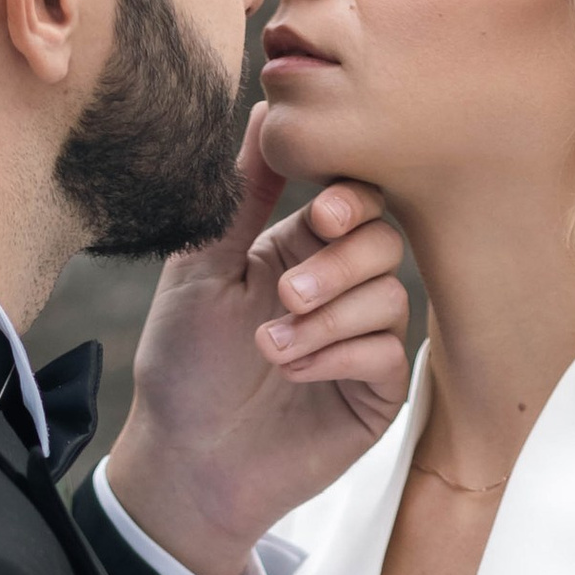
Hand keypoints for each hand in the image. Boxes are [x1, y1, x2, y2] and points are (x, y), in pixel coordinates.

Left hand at [100, 112, 411, 574]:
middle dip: (338, 264)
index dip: (350, 199)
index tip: (321, 214)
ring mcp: (361, 343)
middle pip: (384, 243)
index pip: (352, 201)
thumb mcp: (201, 270)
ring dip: (328, 318)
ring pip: (390, 298)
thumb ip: (240, 197)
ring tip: (271, 349)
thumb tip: (266, 114)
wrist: (183, 461)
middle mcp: (337, 291)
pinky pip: (391, 353)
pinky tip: (296, 374)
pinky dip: (342, 355)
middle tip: (286, 295)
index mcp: (297, 251)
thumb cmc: (183, 367)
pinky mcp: (374, 394)